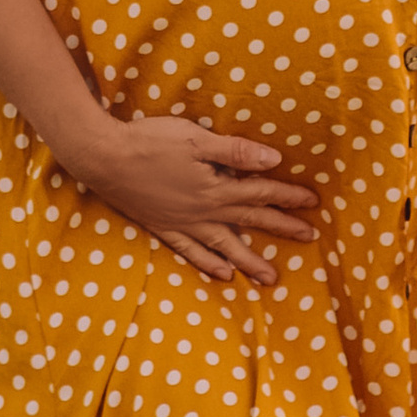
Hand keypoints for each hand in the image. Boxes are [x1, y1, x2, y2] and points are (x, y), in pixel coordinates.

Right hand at [71, 111, 319, 286]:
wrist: (103, 158)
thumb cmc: (150, 142)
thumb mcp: (196, 138)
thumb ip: (234, 152)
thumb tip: (273, 161)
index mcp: (215, 187)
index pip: (259, 192)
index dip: (288, 196)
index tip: (313, 203)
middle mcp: (203, 210)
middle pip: (249, 221)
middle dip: (281, 228)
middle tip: (309, 238)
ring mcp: (182, 223)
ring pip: (224, 246)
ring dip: (249, 261)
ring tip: (270, 278)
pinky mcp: (162, 227)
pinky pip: (190, 251)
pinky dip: (208, 263)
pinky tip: (222, 275)